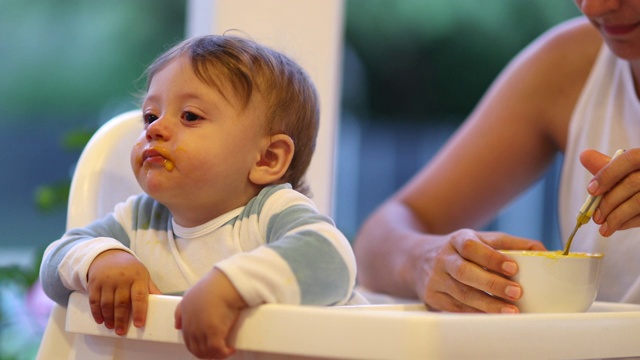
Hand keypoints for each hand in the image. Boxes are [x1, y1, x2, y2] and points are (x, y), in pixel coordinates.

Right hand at [87, 249, 160, 334]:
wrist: (108, 256)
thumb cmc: (129, 269)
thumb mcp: (143, 275)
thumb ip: (151, 289)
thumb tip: (163, 301)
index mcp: (137, 277)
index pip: (139, 296)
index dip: (139, 312)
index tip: (139, 324)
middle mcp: (122, 279)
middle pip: (121, 303)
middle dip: (121, 320)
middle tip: (121, 332)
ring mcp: (107, 281)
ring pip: (107, 304)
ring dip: (109, 318)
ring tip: (112, 327)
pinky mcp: (94, 283)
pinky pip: (94, 301)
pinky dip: (96, 312)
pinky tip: (100, 320)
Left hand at [175, 268, 247, 358]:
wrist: (224, 284)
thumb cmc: (212, 286)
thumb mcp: (189, 296)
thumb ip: (180, 311)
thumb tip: (177, 326)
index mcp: (186, 319)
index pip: (188, 341)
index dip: (198, 347)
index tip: (207, 346)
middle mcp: (192, 327)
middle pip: (196, 350)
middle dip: (207, 353)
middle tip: (218, 351)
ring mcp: (202, 331)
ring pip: (206, 352)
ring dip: (216, 354)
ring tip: (225, 350)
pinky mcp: (214, 333)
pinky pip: (218, 351)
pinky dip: (224, 353)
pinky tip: (230, 349)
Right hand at [420, 229, 544, 312]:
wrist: (416, 259)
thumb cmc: (458, 250)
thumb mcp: (478, 239)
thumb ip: (509, 244)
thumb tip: (542, 251)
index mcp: (456, 240)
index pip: (472, 247)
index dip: (492, 257)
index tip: (514, 267)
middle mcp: (443, 259)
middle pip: (465, 272)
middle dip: (492, 284)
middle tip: (516, 292)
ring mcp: (435, 279)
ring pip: (461, 294)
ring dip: (487, 304)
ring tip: (509, 310)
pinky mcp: (432, 297)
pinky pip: (455, 308)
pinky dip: (475, 313)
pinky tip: (491, 316)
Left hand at [580, 148, 639, 235]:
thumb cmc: (638, 179)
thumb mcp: (625, 170)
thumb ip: (606, 165)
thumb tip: (583, 155)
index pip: (630, 158)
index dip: (608, 174)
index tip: (591, 191)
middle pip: (631, 183)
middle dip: (608, 201)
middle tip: (595, 217)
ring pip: (638, 202)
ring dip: (616, 217)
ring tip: (603, 228)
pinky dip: (628, 223)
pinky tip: (617, 226)